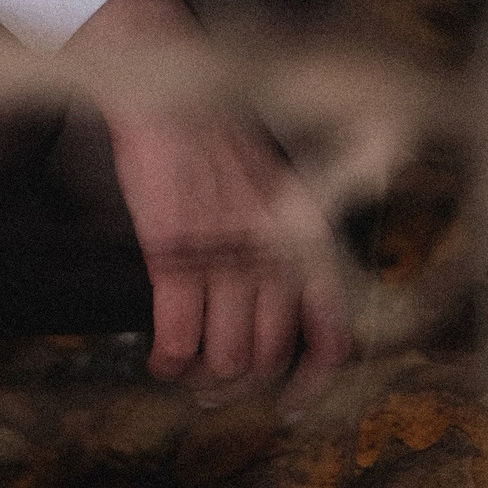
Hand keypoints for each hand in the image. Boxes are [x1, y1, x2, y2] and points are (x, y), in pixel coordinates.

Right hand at [68, 0, 351, 411]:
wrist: (165, 83)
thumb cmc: (209, 131)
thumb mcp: (268, 182)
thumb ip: (279, 238)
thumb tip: (272, 304)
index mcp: (299, 233)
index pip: (329, 330)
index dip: (312, 382)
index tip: (286, 405)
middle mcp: (271, 246)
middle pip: (266, 353)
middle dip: (236, 383)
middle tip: (210, 389)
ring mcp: (224, 247)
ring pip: (223, 352)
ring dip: (200, 376)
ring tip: (182, 371)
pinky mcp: (175, 246)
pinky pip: (178, 330)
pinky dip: (168, 355)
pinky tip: (158, 357)